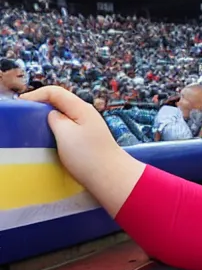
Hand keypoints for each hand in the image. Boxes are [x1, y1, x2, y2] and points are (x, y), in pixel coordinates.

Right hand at [20, 86, 144, 216]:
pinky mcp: (90, 139)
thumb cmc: (88, 156)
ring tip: (37, 127)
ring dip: (50, 119)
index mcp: (81, 108)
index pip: (56, 92)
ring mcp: (90, 126)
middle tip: (27, 116)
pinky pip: (70, 128)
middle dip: (43, 106)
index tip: (21, 104)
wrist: (111, 177)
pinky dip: (59, 130)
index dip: (36, 95)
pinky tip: (53, 139)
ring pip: (65, 116)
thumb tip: (53, 115)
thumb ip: (55, 119)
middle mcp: (88, 114)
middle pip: (61, 102)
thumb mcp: (65, 133)